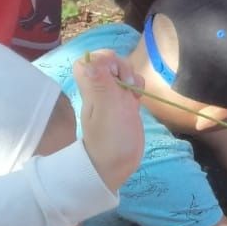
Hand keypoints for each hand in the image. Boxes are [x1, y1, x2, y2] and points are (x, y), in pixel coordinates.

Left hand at [75, 50, 145, 191]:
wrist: (115, 165)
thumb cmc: (111, 139)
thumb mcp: (107, 110)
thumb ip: (101, 84)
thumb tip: (89, 60)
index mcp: (90, 88)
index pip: (89, 60)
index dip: (105, 60)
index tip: (117, 75)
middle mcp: (99, 88)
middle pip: (109, 62)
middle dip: (124, 68)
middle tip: (128, 87)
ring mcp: (112, 96)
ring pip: (122, 72)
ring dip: (133, 78)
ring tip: (134, 95)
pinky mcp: (124, 104)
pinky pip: (131, 85)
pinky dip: (137, 88)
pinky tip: (138, 100)